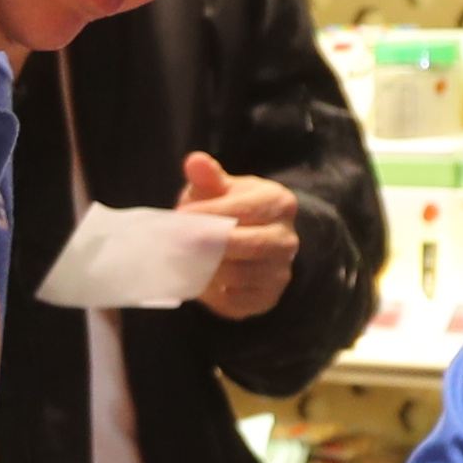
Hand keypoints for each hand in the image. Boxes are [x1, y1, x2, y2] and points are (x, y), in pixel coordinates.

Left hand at [177, 151, 299, 317]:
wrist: (246, 239)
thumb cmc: (228, 208)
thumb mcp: (219, 188)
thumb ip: (208, 177)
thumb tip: (195, 161)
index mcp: (280, 203)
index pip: (244, 209)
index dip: (209, 213)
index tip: (179, 215)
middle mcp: (287, 239)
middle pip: (247, 244)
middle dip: (206, 244)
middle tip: (175, 242)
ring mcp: (280, 272)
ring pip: (238, 275)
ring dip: (205, 268)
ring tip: (180, 259)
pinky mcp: (266, 298)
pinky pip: (235, 301)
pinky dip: (211, 293)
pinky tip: (196, 277)